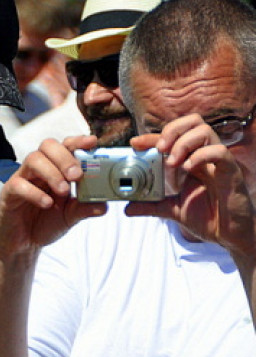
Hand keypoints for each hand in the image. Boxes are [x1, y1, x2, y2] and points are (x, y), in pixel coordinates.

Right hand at [0, 135, 109, 262]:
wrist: (23, 244)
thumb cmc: (45, 223)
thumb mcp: (70, 216)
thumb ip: (85, 209)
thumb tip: (104, 206)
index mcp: (56, 169)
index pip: (65, 146)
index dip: (78, 141)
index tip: (92, 142)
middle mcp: (39, 169)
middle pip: (48, 146)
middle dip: (65, 157)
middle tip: (76, 176)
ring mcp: (22, 179)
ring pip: (33, 159)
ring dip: (52, 173)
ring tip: (63, 191)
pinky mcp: (9, 193)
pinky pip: (19, 184)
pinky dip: (35, 192)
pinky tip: (47, 204)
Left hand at [125, 116, 255, 261]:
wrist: (228, 234)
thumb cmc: (206, 216)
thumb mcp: (171, 210)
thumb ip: (150, 206)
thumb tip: (126, 208)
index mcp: (191, 160)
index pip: (173, 136)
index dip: (153, 136)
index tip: (135, 143)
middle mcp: (205, 156)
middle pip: (194, 122)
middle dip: (172, 130)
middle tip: (160, 149)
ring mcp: (218, 162)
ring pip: (206, 131)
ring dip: (184, 142)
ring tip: (172, 162)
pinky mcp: (230, 172)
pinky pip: (220, 152)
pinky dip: (202, 155)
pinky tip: (189, 168)